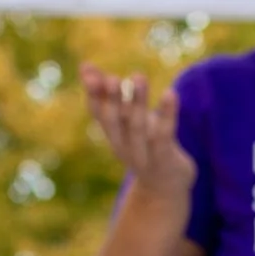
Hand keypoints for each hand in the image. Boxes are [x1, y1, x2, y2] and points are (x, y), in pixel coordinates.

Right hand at [83, 65, 196, 207]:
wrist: (164, 190)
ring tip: (138, 76)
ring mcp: (143, 155)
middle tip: (112, 78)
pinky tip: (170, 93)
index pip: (98, 113)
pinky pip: (165, 136)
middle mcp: (124, 146)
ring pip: (138, 127)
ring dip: (137, 102)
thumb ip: (106, 94)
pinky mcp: (165, 159)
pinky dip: (167, 115)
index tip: (88, 70)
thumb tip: (84, 65)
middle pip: (115, 121)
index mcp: (113, 135)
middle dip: (112, 99)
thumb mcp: (124, 121)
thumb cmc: (143, 146)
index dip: (93, 93)